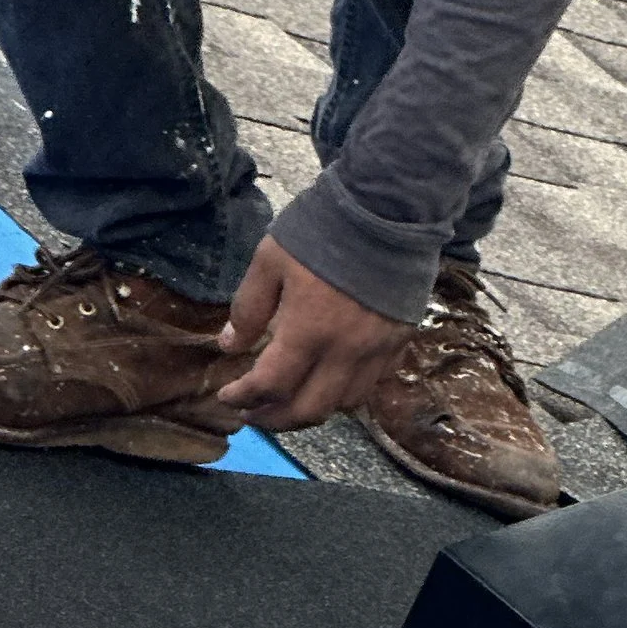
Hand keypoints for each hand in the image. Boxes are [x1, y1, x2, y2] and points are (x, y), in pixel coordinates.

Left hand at [217, 238, 409, 430]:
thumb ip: (248, 308)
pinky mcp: (399, 343)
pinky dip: (345, 392)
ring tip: (289, 401)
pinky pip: (372, 384)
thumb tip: (229, 346)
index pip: (271, 386)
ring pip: (343, 405)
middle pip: (309, 410)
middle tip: (254, 415)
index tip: (227, 397)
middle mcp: (345, 352)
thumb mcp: (270, 259)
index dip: (243, 398)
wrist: (387, 208)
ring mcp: (377, 351)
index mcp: (309, 330)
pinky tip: (328, 381)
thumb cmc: (321, 229)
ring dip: (311, 411)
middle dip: (275, 420)